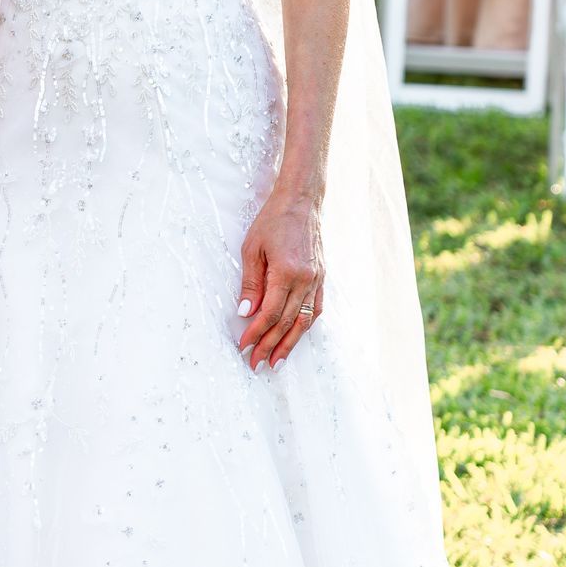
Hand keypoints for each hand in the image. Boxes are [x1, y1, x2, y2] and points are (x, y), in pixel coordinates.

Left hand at [237, 187, 324, 372]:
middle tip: (256, 363)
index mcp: (287, 272)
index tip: (244, 345)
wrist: (301, 203)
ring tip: (276, 361)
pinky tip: (295, 337)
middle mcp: (305, 280)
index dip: (257, 333)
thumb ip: (250, 284)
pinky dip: (305, 326)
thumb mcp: (252, 249)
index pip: (270, 313)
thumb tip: (245, 313)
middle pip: (287, 323)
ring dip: (290, 344)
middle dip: (270, 346)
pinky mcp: (321, 278)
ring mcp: (317, 280)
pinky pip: (315, 309)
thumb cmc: (272, 222)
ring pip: (304, 321)